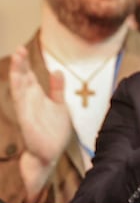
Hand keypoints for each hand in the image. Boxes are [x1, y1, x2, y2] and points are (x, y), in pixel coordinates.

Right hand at [9, 45, 71, 202]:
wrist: (49, 154)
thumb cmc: (52, 131)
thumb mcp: (59, 105)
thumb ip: (57, 89)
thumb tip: (56, 70)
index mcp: (36, 97)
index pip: (29, 76)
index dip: (26, 64)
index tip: (22, 48)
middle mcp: (29, 101)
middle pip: (22, 79)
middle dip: (20, 65)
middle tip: (19, 49)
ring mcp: (26, 110)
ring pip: (19, 88)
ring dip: (17, 74)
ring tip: (17, 59)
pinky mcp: (26, 120)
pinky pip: (21, 103)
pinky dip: (19, 92)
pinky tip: (17, 81)